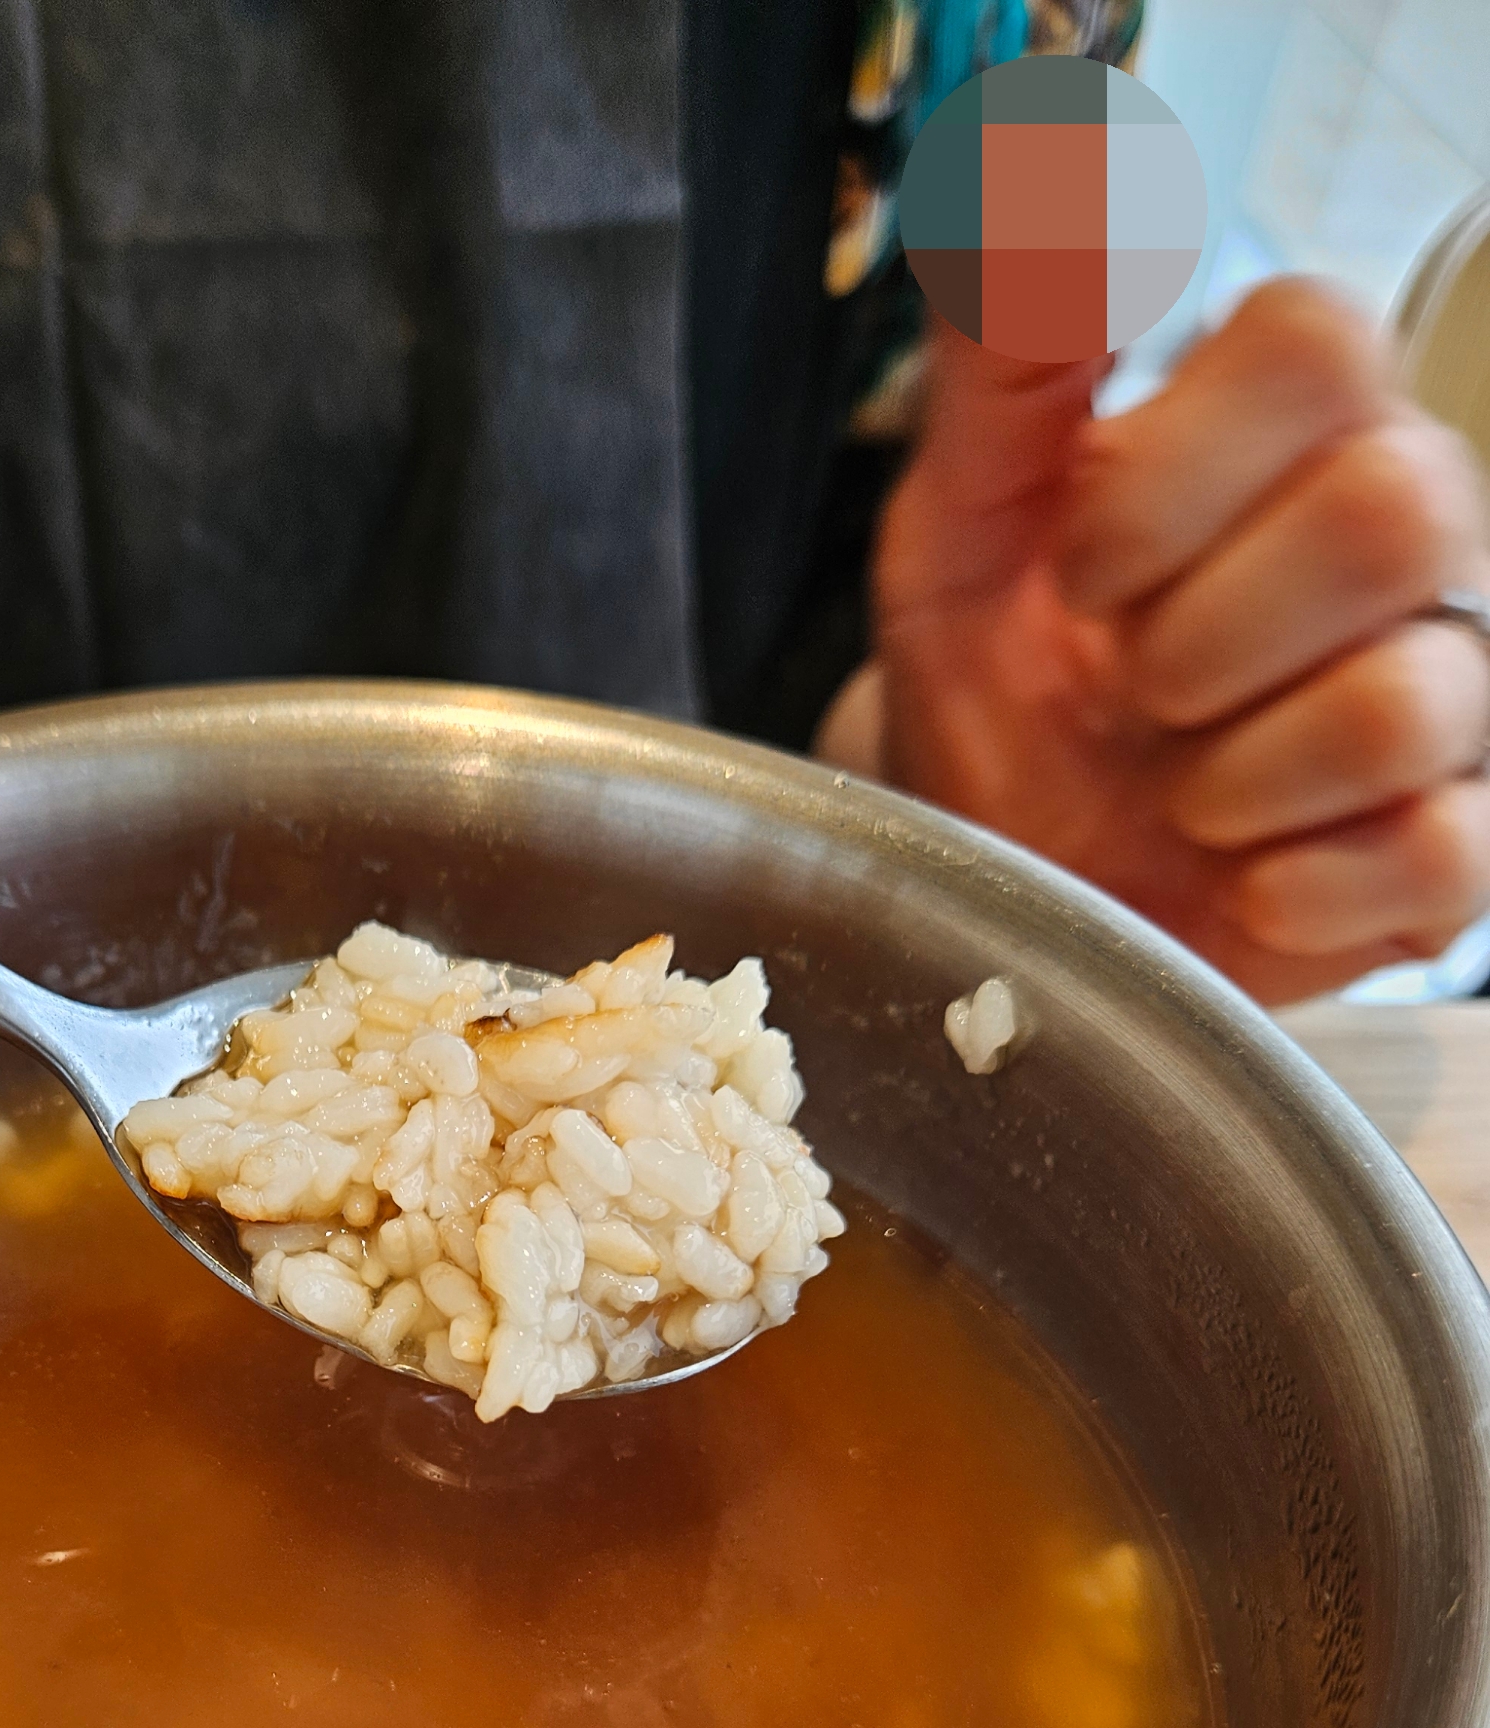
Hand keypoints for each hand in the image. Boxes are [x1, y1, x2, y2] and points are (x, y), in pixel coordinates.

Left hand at [853, 282, 1489, 1002]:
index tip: (1086, 567)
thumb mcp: (956, 526)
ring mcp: (1441, 694)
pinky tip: (1228, 878)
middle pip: (1400, 510)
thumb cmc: (995, 694)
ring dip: (1232, 777)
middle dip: (1202, 635)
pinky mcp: (1445, 851)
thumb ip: (1002, 358)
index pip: (1324, 341)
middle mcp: (1394, 541)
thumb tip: (1035, 171)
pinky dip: (1292, 888)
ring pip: (1406, 699)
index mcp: (1284, 429)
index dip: (1181, 473)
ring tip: (1171, 795)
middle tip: (1126, 690)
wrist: (1002, 877)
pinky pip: (1434, 855)